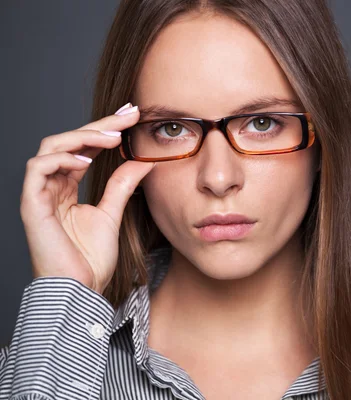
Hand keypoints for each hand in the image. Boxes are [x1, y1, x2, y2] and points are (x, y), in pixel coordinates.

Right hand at [19, 103, 154, 294]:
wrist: (80, 289)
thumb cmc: (90, 259)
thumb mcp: (112, 213)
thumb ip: (122, 185)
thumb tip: (143, 161)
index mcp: (66, 187)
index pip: (83, 149)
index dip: (105, 130)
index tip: (132, 117)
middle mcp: (51, 186)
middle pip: (68, 141)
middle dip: (98, 125)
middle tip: (127, 113)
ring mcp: (39, 194)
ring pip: (51, 147)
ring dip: (82, 137)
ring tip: (113, 137)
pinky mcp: (31, 205)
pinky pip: (37, 169)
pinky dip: (61, 159)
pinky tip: (85, 160)